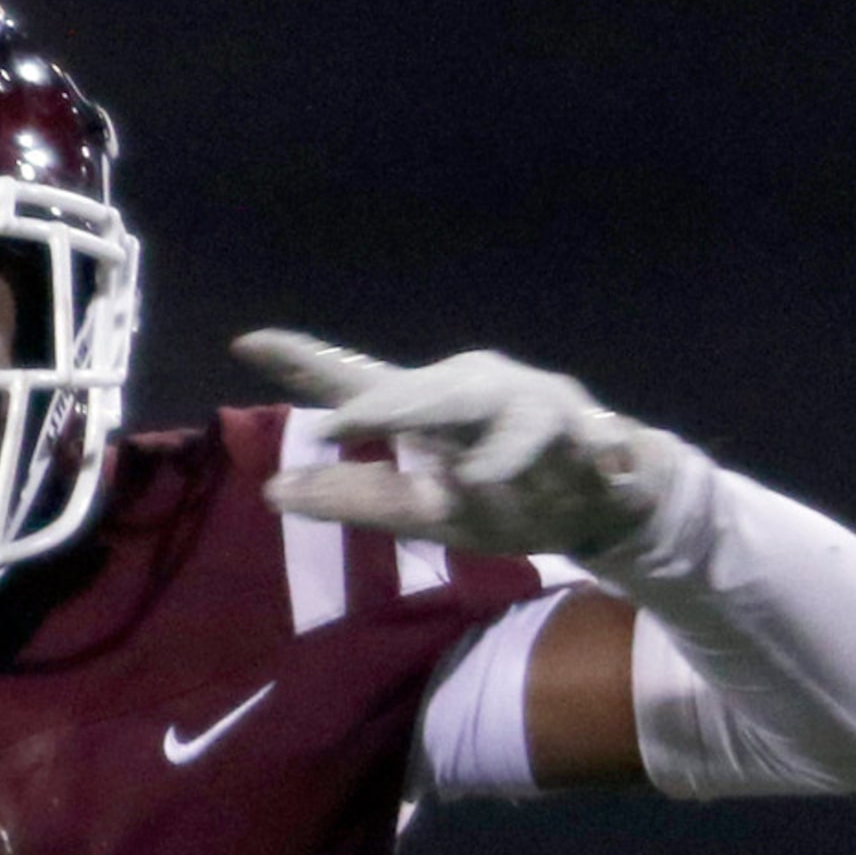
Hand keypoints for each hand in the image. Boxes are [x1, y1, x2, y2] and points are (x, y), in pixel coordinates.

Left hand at [234, 329, 686, 558]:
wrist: (610, 503)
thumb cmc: (508, 497)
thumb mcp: (426, 510)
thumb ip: (357, 498)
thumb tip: (273, 492)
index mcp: (431, 407)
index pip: (361, 377)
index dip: (306, 360)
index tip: (245, 345)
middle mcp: (480, 392)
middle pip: (436, 390)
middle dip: (392, 407)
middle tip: (341, 424)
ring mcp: (543, 410)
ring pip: (518, 411)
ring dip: (496, 441)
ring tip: (471, 477)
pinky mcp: (600, 440)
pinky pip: (590, 445)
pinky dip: (584, 455)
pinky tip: (583, 468)